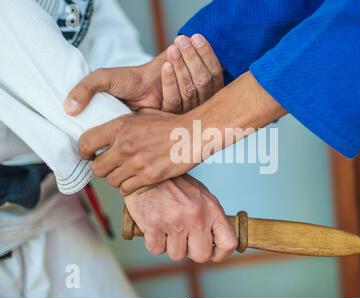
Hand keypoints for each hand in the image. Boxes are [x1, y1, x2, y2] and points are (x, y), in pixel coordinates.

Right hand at [65, 34, 222, 114]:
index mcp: (159, 118)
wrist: (152, 70)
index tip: (163, 63)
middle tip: (173, 50)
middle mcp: (179, 115)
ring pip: (203, 83)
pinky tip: (196, 40)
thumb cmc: (130, 80)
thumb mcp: (106, 81)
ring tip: (181, 44)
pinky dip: (206, 55)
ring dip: (193, 60)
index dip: (172, 83)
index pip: (174, 105)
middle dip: (183, 68)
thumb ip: (87, 90)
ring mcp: (195, 106)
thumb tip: (67, 108)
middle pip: (191, 92)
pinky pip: (214, 76)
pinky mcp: (207, 95)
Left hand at [79, 109, 193, 194]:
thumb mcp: (143, 114)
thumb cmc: (170, 123)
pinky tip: (135, 179)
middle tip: (110, 166)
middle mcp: (124, 146)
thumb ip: (123, 123)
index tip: (90, 154)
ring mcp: (136, 163)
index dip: (84, 151)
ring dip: (115, 178)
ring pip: (110, 180)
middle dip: (101, 168)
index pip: (85, 143)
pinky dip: (128, 187)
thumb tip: (107, 130)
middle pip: (96, 168)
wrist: (193, 134)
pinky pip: (126, 189)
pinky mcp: (149, 177)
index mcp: (119, 127)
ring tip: (125, 172)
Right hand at [124, 174, 236, 262]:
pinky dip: (155, 242)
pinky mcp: (153, 226)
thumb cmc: (176, 186)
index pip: (228, 243)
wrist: (148, 174)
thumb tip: (218, 242)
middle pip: (201, 256)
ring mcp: (174, 222)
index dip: (221, 253)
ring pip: (177, 255)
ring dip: (171, 245)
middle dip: (192, 251)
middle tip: (185, 237)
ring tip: (168, 226)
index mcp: (211, 209)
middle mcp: (195, 216)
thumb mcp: (202, 196)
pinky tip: (156, 227)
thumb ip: (211, 218)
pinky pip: (157, 250)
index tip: (213, 252)